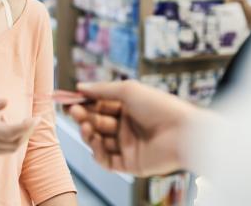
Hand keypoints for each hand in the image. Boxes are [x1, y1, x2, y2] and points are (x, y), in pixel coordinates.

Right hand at [0, 98, 38, 159]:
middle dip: (27, 131)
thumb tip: (6, 102)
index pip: (8, 132)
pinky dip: (10, 139)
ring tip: (9, 119)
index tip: (37, 118)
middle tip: (33, 119)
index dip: (25, 127)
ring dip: (20, 135)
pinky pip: (5, 150)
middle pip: (14, 142)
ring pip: (12, 148)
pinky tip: (0, 127)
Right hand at [68, 81, 207, 176]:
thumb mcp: (129, 90)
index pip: (99, 105)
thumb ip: (102, 90)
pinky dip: (97, 152)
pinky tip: (96, 141)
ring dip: (88, 133)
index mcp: (128, 109)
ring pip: (99, 141)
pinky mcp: (129, 164)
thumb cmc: (160, 106)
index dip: (83, 103)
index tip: (67, 99)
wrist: (183, 133)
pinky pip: (106, 161)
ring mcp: (127, 146)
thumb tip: (79, 87)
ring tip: (86, 126)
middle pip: (97, 122)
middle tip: (72, 111)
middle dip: (83, 116)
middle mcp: (126, 127)